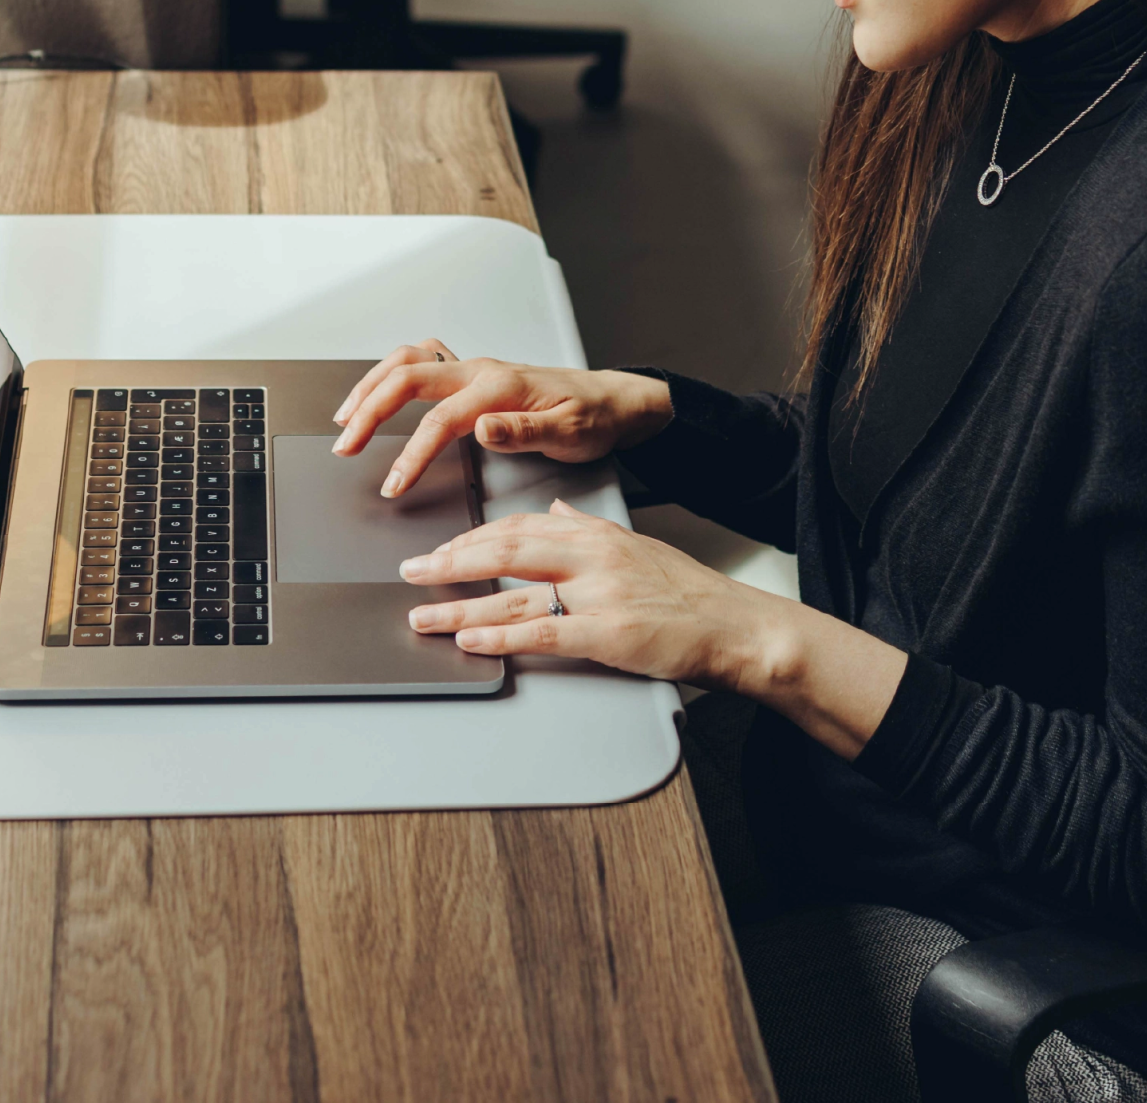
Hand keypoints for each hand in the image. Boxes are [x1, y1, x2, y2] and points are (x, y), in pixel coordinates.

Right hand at [332, 338, 671, 496]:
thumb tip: (482, 427)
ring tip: (346, 416)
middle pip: (408, 378)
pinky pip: (422, 360)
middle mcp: (481, 370)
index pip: (440, 419)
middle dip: (369, 410)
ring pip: (408, 361)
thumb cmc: (592, 418)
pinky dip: (391, 372)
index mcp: (500, 387)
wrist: (612, 400)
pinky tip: (378, 390)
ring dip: (371, 385)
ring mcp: (474, 368)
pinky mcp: (474, 374)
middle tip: (345, 445)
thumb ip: (523, 431)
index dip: (410, 454)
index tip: (392, 484)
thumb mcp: (569, 433)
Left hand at [402, 500, 910, 760]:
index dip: (470, 538)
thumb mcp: (636, 544)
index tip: (439, 549)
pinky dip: (499, 635)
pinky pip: (540, 631)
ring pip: (512, 591)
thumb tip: (557, 506)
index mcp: (596, 531)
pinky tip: (469, 640)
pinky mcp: (606, 633)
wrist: (734, 625)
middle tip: (411, 573)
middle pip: (503, 550)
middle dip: (450, 563)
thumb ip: (589, 526)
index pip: (518, 526)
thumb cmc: (688, 592)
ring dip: (458, 605)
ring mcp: (598, 593)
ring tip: (421, 616)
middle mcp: (591, 555)